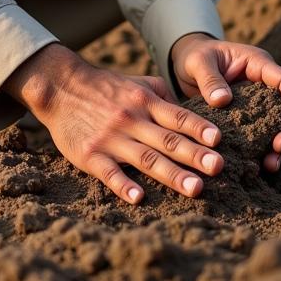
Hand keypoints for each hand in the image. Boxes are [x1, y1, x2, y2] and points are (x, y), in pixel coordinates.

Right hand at [4, 44, 224, 204]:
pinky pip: (109, 173)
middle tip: (219, 167)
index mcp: (144, 101)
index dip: (198, 128)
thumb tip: (193, 116)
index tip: (218, 140)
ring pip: (146, 159)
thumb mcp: (137, 83)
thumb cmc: (106, 88)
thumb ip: (164, 98)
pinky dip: (124, 185)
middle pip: (168, 140)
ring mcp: (111, 139)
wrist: (61, 88)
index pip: (177, 117)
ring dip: (172, 174)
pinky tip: (138, 198)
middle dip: (195, 155)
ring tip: (196, 188)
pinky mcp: (90, 155)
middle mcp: (131, 120)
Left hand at [170, 33, 280, 172]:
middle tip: (280, 147)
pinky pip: (266, 137)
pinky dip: (269, 152)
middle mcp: (265, 86)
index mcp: (258, 65)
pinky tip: (267, 167)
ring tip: (273, 165)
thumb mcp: (198, 62)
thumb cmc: (196, 56)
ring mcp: (261, 105)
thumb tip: (223, 100)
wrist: (187, 67)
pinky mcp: (251, 121)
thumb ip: (209, 78)